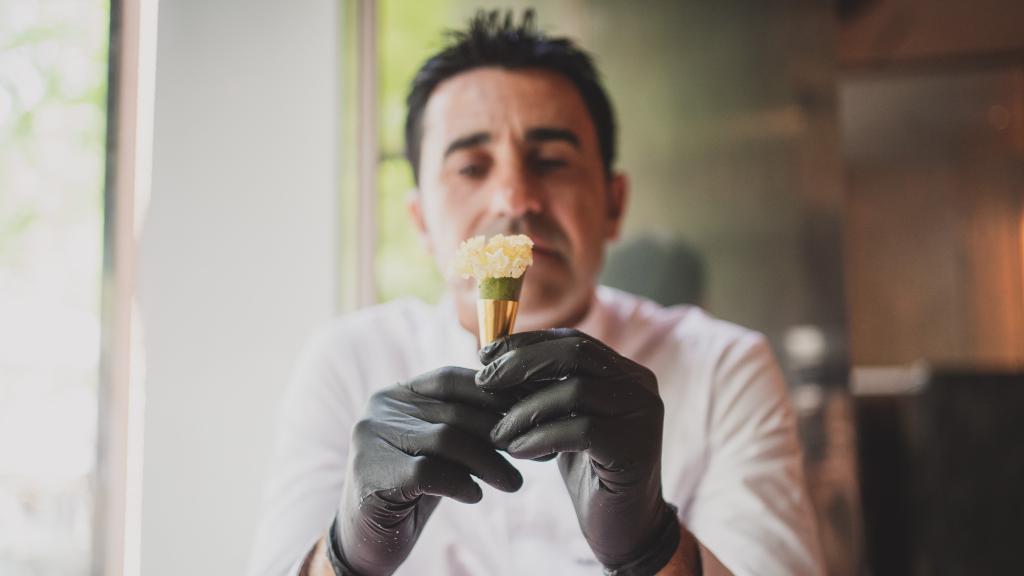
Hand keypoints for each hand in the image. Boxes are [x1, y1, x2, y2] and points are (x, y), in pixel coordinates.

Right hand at [335, 367, 522, 574]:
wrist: (367, 540)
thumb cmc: (412, 491)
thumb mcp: (440, 450)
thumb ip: (466, 425)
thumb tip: (527, 409)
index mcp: (397, 393)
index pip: (452, 378)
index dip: (495, 393)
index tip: (532, 413)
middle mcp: (380, 407)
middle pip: (454, 411)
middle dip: (500, 432)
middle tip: (535, 452)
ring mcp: (371, 438)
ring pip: (446, 439)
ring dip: (488, 462)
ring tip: (513, 482)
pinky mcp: (371, 472)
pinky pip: (429, 472)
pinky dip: (460, 483)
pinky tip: (475, 495)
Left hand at [477, 329, 679, 571]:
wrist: (626, 528)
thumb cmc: (590, 472)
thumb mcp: (567, 421)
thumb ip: (549, 390)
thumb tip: (497, 360)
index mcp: (626, 372)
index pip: (573, 341)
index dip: (526, 343)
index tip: (485, 356)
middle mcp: (640, 386)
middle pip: (576, 354)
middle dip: (522, 364)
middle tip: (483, 382)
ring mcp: (643, 415)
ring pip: (574, 392)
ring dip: (525, 411)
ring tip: (497, 433)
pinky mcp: (636, 448)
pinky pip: (580, 430)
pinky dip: (541, 438)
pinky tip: (518, 452)